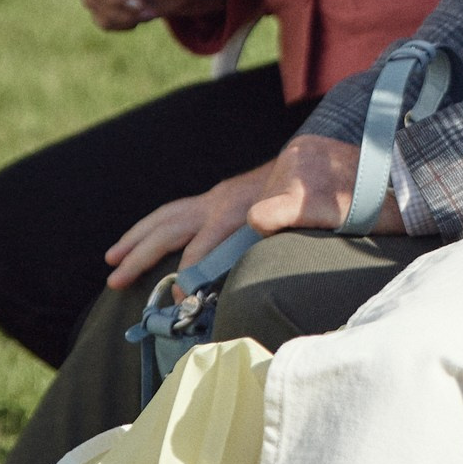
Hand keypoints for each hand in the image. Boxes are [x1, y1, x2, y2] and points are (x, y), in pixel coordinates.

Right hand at [100, 134, 395, 288]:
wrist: (350, 162)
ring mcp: (226, 195)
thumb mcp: (327, 201)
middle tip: (113, 278)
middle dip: (141, 252)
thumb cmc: (339, 192)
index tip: (181, 302)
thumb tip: (257, 220)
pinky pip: (183, 215)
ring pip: (170, 216)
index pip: (204, 243)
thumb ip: (295, 208)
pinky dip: (160, 230)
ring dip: (141, 238)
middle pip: (173, 225)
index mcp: (244, 202)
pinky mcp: (230, 199)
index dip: (191, 274)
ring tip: (112, 261)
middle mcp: (227, 196)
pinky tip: (153, 246)